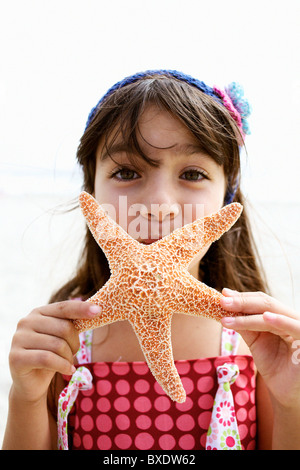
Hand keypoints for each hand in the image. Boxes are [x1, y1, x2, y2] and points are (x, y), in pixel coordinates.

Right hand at [8, 300, 99, 403]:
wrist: (31, 382)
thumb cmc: (51, 355)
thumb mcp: (62, 337)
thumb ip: (72, 324)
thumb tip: (96, 310)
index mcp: (38, 312)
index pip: (64, 307)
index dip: (82, 309)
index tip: (99, 310)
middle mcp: (26, 322)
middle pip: (64, 328)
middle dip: (75, 343)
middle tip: (74, 353)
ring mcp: (19, 339)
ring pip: (57, 345)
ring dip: (69, 357)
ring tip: (68, 363)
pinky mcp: (16, 357)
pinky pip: (47, 359)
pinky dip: (62, 366)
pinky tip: (68, 370)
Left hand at [220, 289, 299, 408]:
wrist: (287, 393)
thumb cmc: (274, 366)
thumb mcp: (256, 341)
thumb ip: (245, 324)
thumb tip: (226, 302)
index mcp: (282, 316)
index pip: (262, 301)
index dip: (243, 297)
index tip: (223, 295)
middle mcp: (294, 319)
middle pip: (267, 303)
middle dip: (242, 302)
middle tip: (222, 302)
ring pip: (274, 315)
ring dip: (249, 314)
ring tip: (229, 311)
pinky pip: (295, 328)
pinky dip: (281, 321)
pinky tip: (266, 318)